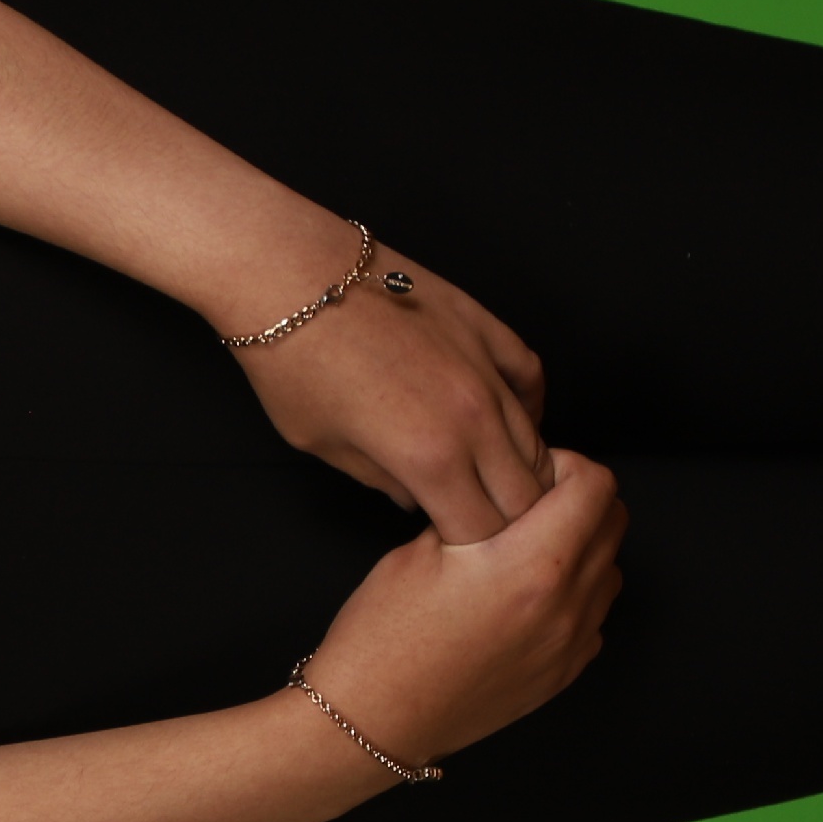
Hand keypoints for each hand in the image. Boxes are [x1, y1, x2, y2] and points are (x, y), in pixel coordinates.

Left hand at [229, 243, 550, 541]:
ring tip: (494, 482)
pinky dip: (528, 407)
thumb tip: (413, 498)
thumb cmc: (290, 361)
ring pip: (534, 439)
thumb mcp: (323, 444)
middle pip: (524, 494)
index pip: (484, 531)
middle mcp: (472, 416)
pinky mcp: (484, 326)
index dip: (470, 549)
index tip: (454, 547)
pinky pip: (530, 378)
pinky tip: (510, 421)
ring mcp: (485, 367)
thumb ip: (381, 480)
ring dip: (519, 468)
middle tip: (478, 520)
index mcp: (430, 457)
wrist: (287, 272)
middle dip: (504, 518)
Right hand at [295, 449, 626, 766]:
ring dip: (581, 548)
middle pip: (614, 523)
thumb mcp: (419, 549)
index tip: (530, 473)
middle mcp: (567, 606)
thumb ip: (478, 514)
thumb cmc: (384, 637)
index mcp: (533, 566)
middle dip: (578, 501)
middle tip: (528, 505)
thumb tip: (505, 494)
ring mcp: (571, 645)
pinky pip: (593, 616)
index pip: (596, 486)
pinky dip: (573, 596)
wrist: (373, 719)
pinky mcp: (563, 674)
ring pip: (610, 569)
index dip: (565, 465)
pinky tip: (522, 600)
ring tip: (524, 554)